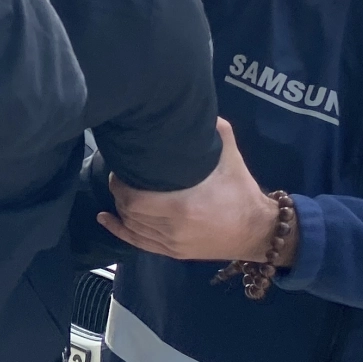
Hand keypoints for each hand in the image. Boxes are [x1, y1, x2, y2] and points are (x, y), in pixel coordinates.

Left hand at [98, 120, 289, 265]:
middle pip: (130, 211)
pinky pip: (138, 244)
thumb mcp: (231, 158)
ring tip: (120, 191)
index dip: (121, 184)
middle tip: (120, 176)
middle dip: (120, 193)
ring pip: (132, 226)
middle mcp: (172, 228)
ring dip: (121, 209)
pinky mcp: (173, 253)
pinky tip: (105, 219)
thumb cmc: (241, 192)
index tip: (120, 169)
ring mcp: (171, 243)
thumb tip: (198, 108)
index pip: (135, 198)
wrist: (257, 231)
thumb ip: (216, 133)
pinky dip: (119, 230)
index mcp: (182, 206)